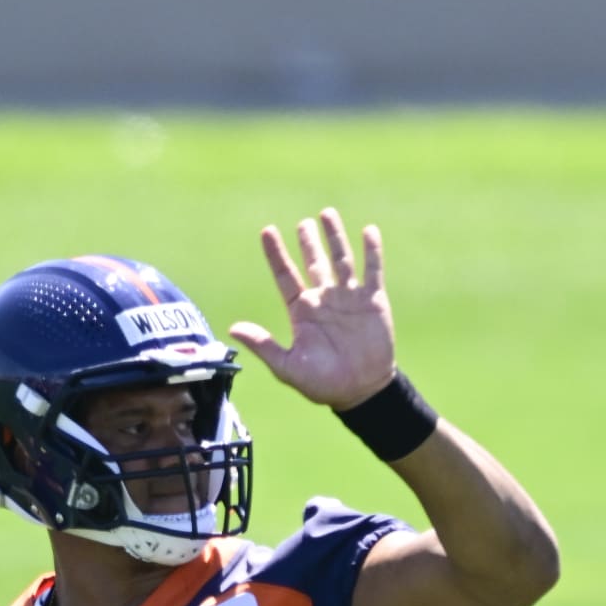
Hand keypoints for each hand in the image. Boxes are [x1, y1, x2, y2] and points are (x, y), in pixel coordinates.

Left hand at [228, 207, 396, 409]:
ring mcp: (349, 298)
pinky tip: (368, 230)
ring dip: (335, 237)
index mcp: (302, 311)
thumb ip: (263, 345)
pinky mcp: (373, 301)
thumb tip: (232, 329)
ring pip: (341, 259)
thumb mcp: (288, 366)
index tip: (267, 232)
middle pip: (314, 262)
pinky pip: (372, 270)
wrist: (361, 391)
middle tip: (303, 223)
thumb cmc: (322, 384)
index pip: (285, 276)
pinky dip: (371, 250)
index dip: (276, 254)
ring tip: (327, 214)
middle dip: (308, 241)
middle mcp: (324, 299)